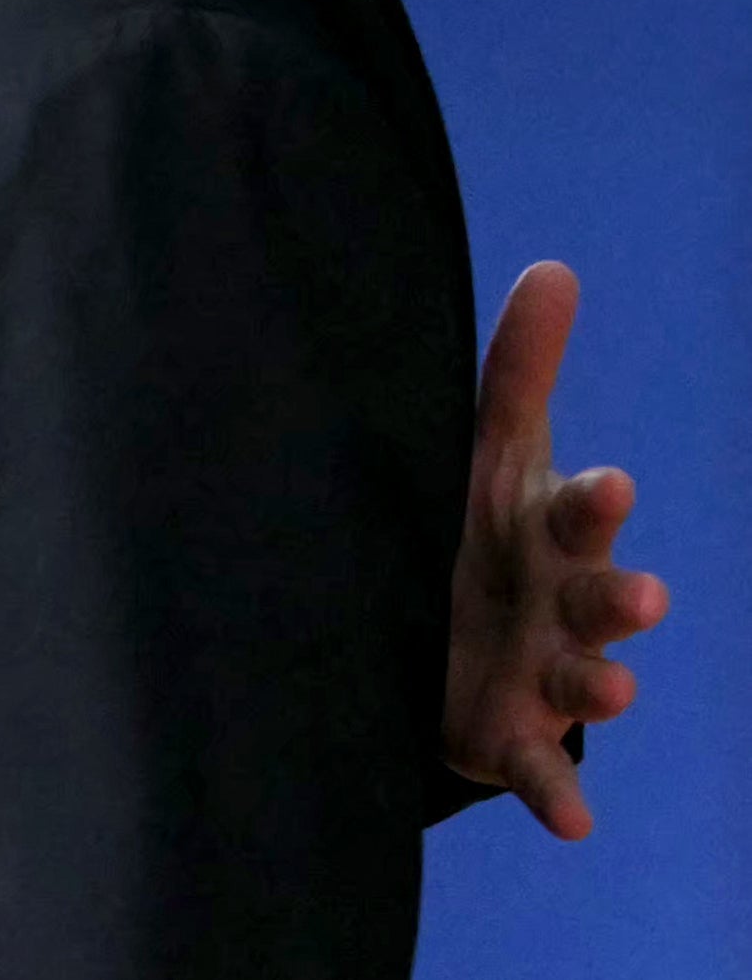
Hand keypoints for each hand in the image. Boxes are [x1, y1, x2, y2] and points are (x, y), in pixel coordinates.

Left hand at [445, 261, 669, 837]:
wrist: (449, 634)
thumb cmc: (484, 532)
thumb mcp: (494, 454)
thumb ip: (520, 371)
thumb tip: (553, 268)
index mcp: (551, 534)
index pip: (580, 511)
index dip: (596, 502)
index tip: (613, 484)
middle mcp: (561, 606)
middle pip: (601, 599)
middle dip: (622, 598)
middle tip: (641, 595)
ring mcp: (544, 675)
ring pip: (586, 683)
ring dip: (603, 685)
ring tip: (612, 685)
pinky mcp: (512, 737)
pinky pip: (543, 772)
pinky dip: (559, 795)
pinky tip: (573, 823)